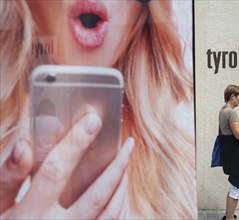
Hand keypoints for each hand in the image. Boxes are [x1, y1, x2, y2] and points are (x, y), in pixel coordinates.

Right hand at [1, 113, 133, 218]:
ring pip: (109, 213)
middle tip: (129, 144)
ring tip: (127, 163)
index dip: (75, 145)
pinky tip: (121, 188)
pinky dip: (120, 205)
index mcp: (31, 214)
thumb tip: (23, 145)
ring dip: (122, 186)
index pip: (55, 172)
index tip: (92, 121)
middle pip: (96, 196)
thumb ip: (9, 176)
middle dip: (116, 167)